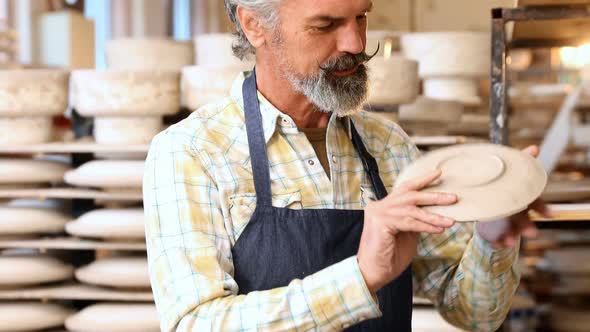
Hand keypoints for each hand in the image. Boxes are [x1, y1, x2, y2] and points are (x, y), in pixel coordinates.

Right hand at [358, 169, 456, 294]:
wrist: (372, 273)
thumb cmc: (388, 257)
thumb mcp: (406, 235)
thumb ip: (414, 221)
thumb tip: (432, 213)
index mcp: (383, 207)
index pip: (404, 189)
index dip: (422, 180)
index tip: (438, 173)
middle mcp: (379, 206)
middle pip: (409, 195)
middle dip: (433, 195)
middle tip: (452, 198)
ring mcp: (378, 213)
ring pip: (411, 209)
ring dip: (433, 215)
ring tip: (450, 220)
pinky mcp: (380, 223)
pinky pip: (409, 222)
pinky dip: (425, 226)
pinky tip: (438, 229)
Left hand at [476, 145, 551, 248]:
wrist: (484, 199)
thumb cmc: (504, 186)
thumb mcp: (510, 173)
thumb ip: (522, 161)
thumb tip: (535, 147)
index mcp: (521, 198)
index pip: (535, 203)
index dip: (543, 209)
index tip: (550, 215)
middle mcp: (516, 211)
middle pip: (523, 219)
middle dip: (527, 226)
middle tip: (531, 233)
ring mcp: (505, 221)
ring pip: (510, 230)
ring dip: (511, 236)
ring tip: (508, 242)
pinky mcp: (493, 228)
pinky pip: (495, 237)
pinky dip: (496, 241)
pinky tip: (496, 244)